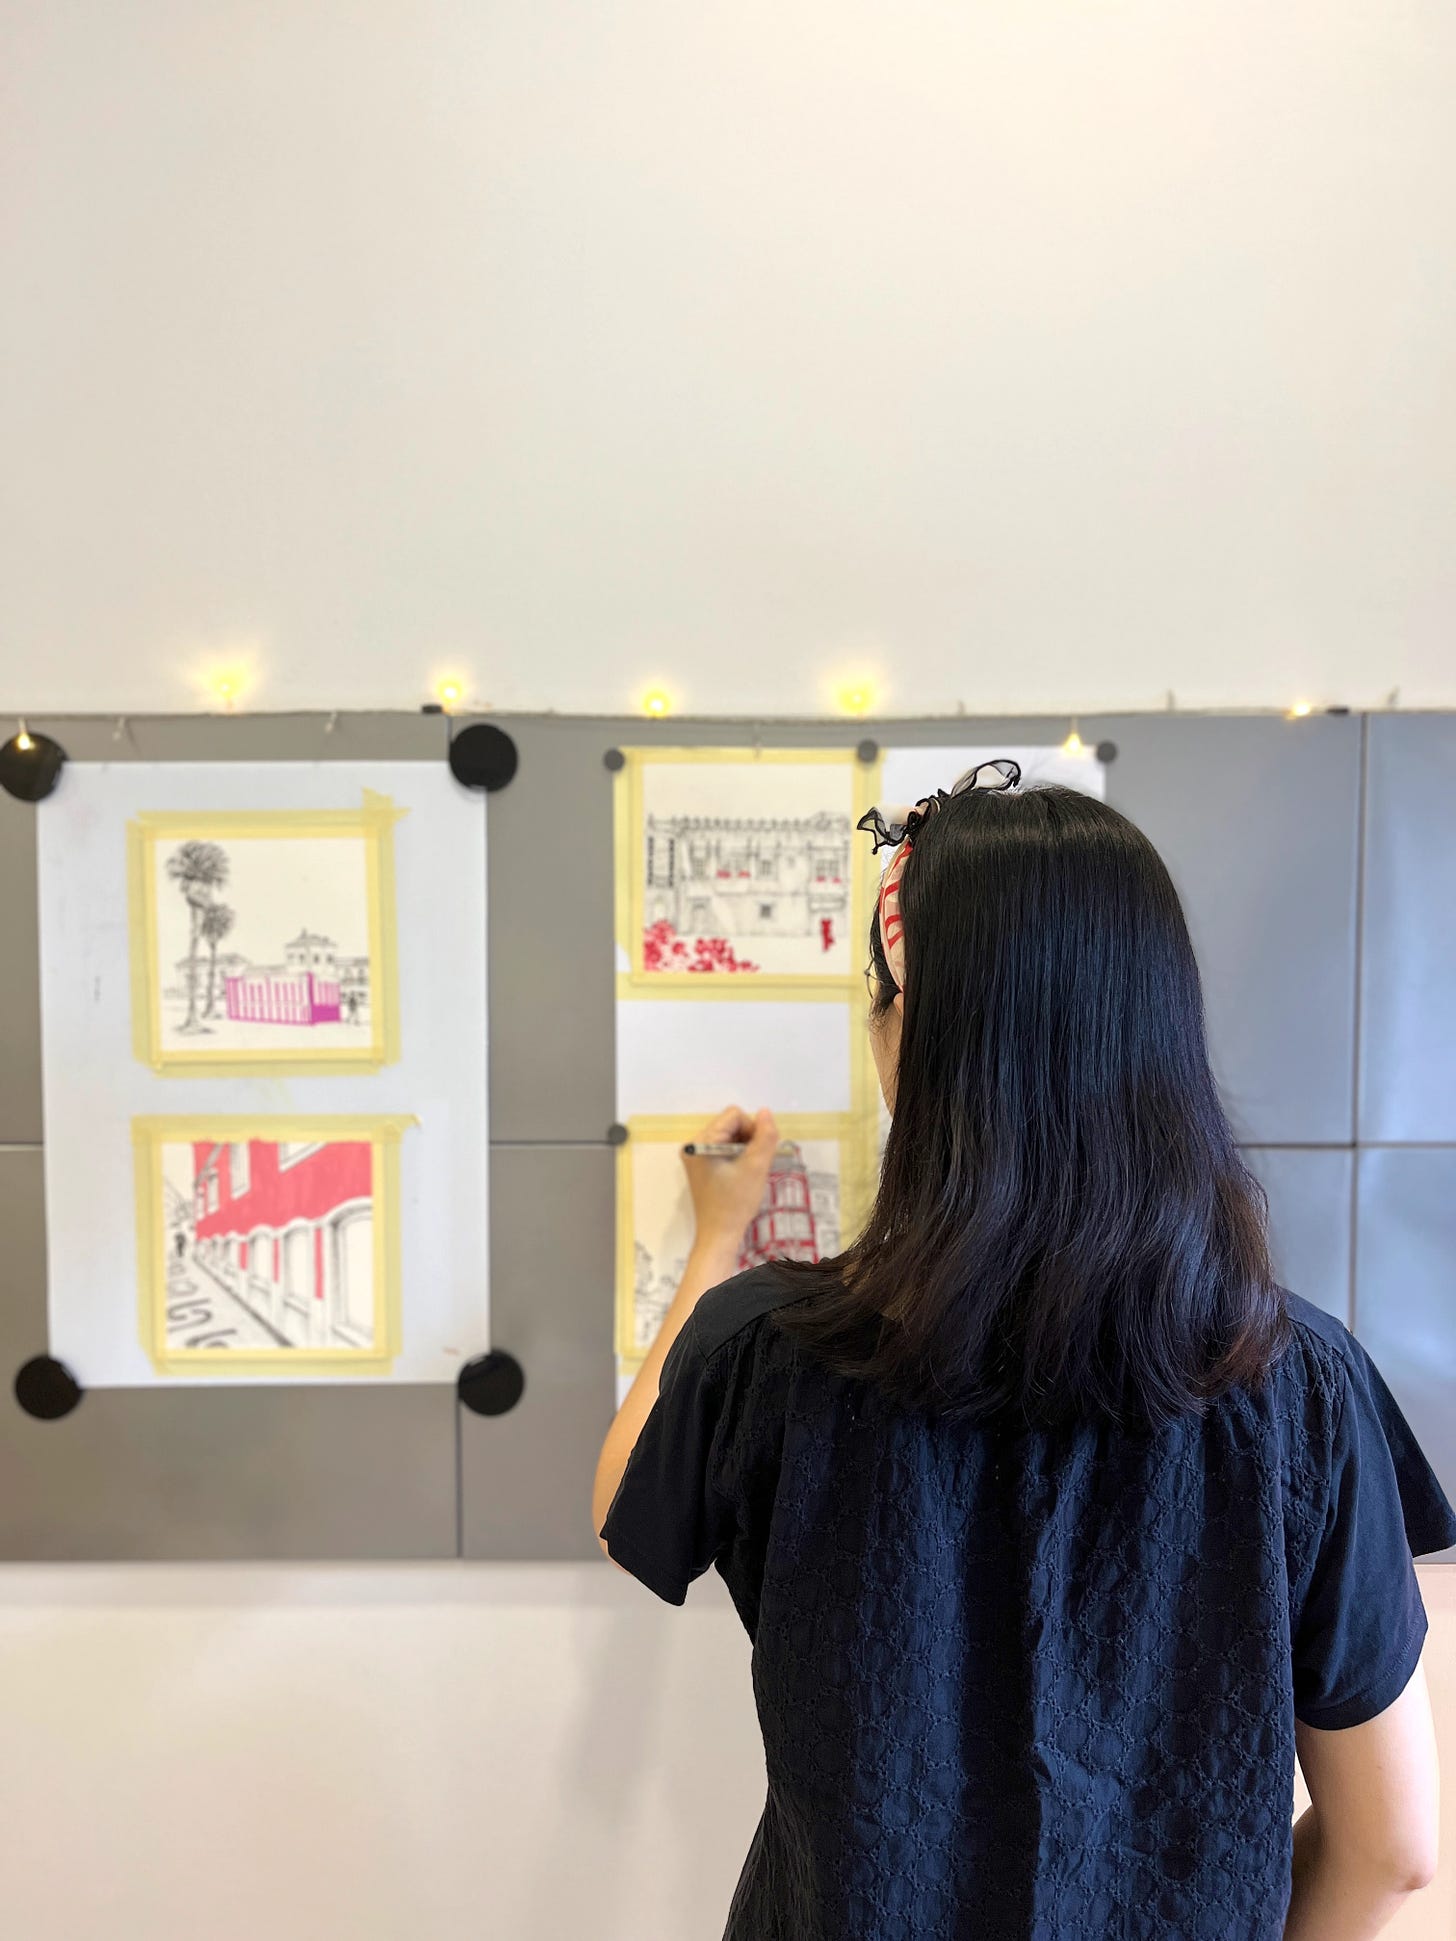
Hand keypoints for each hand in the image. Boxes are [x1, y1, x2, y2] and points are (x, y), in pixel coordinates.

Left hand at [681, 1105, 779, 1256]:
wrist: (719, 1234)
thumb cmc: (736, 1202)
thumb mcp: (756, 1167)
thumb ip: (765, 1136)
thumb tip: (765, 1111)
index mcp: (702, 1141)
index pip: (734, 1116)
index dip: (752, 1129)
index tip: (759, 1152)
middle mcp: (694, 1144)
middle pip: (730, 1124)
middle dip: (748, 1139)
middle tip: (756, 1163)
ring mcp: (696, 1156)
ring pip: (729, 1136)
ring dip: (745, 1148)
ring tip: (749, 1170)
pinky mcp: (701, 1166)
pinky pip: (724, 1148)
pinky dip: (738, 1156)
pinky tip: (742, 1174)